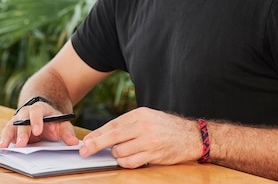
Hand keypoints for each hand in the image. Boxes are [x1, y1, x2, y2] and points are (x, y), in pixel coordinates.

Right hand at [0, 102, 78, 152]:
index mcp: (39, 109)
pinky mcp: (11, 130)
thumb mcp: (62, 124)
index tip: (38, 131)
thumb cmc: (52, 121)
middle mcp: (25, 113)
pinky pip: (3, 135)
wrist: (42, 115)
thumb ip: (67, 132)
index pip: (37, 112)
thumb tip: (74, 142)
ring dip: (5, 137)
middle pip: (21, 121)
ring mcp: (16, 121)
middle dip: (21, 133)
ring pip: (9, 127)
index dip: (36, 120)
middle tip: (22, 144)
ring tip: (2, 147)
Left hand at [79, 107, 200, 167]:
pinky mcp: (153, 155)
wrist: (192, 136)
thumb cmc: (167, 127)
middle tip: (85, 151)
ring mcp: (148, 141)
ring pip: (120, 152)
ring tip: (121, 152)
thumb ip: (128, 124)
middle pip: (112, 137)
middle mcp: (143, 126)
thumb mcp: (147, 117)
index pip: (112, 125)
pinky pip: (131, 162)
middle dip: (96, 145)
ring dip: (116, 155)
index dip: (97, 134)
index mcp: (139, 114)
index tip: (87, 141)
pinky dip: (125, 163)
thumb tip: (104, 135)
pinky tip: (127, 160)